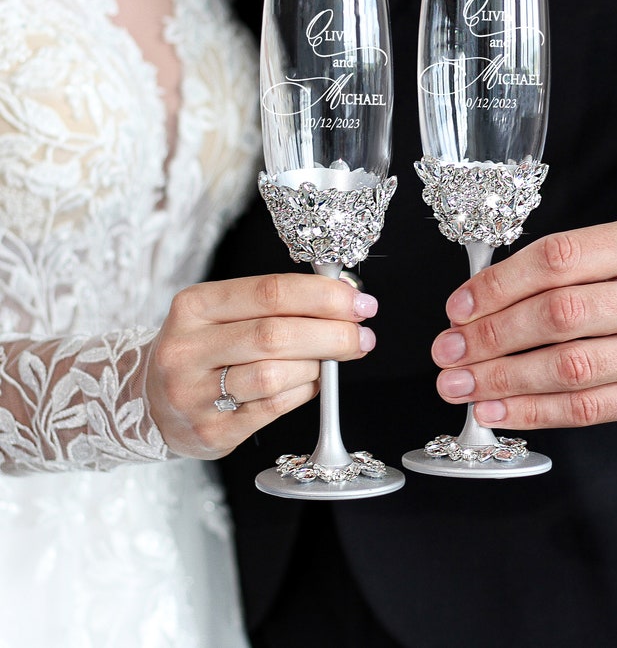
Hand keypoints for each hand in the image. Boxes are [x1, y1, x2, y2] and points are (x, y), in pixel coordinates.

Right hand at [148, 273, 376, 458]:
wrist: (148, 403)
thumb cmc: (202, 350)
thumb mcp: (221, 314)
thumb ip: (274, 305)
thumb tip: (343, 302)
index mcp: (194, 306)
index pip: (270, 291)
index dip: (323, 295)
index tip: (358, 301)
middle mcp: (188, 348)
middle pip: (275, 334)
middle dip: (332, 333)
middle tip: (362, 334)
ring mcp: (194, 393)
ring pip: (275, 375)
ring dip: (317, 365)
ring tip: (330, 359)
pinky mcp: (211, 431)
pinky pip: (273, 408)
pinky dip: (303, 391)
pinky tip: (311, 381)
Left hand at [432, 214, 616, 429]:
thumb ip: (570, 266)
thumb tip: (484, 299)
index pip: (559, 259)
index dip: (498, 285)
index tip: (458, 307)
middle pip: (559, 315)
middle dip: (491, 336)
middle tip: (447, 350)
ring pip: (568, 367)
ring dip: (501, 379)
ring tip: (459, 384)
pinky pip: (589, 408)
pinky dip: (534, 411)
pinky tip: (497, 409)